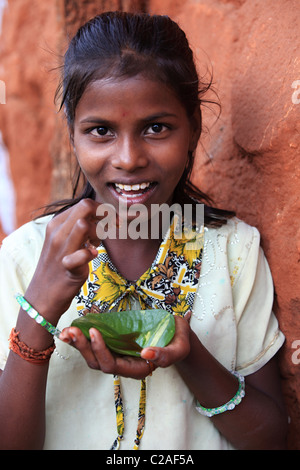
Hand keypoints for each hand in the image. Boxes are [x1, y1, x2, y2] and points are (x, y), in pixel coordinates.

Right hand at [24, 199, 101, 323]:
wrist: (43, 296)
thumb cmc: (60, 267)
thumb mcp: (66, 241)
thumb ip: (80, 228)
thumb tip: (103, 218)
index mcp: (57, 223)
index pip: (85, 203)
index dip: (104, 210)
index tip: (114, 222)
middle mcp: (57, 232)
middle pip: (86, 206)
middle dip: (106, 214)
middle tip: (113, 228)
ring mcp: (60, 249)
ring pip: (84, 224)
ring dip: (99, 232)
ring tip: (96, 244)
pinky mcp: (67, 267)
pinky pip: (81, 254)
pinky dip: (90, 253)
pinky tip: (93, 256)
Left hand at [59, 315, 190, 378]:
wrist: (177, 333)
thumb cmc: (179, 340)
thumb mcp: (179, 347)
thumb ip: (166, 354)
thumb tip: (146, 353)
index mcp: (138, 368)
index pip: (113, 366)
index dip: (101, 351)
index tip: (95, 332)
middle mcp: (124, 365)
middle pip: (98, 363)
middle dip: (84, 348)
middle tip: (72, 332)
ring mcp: (118, 354)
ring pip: (93, 356)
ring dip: (79, 344)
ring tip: (67, 331)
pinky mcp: (114, 344)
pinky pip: (94, 344)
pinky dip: (82, 338)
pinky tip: (71, 330)